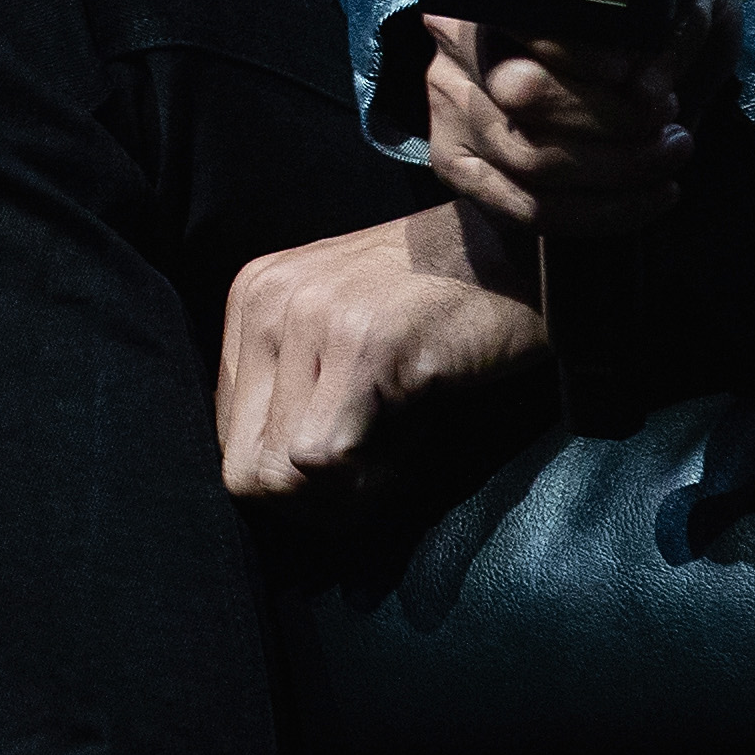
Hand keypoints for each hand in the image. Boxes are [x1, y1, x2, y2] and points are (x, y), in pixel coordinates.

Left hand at [214, 197, 540, 498]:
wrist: (523, 252)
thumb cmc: (442, 308)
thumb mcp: (342, 333)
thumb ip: (295, 392)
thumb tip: (274, 492)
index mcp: (252, 298)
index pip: (231, 442)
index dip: (295, 480)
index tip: (358, 459)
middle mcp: (265, 300)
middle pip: (246, 471)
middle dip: (315, 502)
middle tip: (380, 474)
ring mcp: (310, 316)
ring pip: (281, 474)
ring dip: (351, 491)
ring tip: (403, 444)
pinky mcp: (361, 343)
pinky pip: (327, 458)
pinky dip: (379, 475)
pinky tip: (419, 434)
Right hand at [420, 0, 736, 239]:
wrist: (618, 66)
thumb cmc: (642, 22)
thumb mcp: (660, 2)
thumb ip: (662, 29)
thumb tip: (645, 90)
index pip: (522, 17)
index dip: (579, 48)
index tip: (637, 71)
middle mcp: (454, 47)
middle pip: (520, 93)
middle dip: (608, 118)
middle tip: (668, 119)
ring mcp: (449, 111)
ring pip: (529, 160)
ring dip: (617, 169)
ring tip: (670, 155)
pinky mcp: (458, 166)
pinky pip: (528, 209)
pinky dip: (602, 213)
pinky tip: (652, 197)